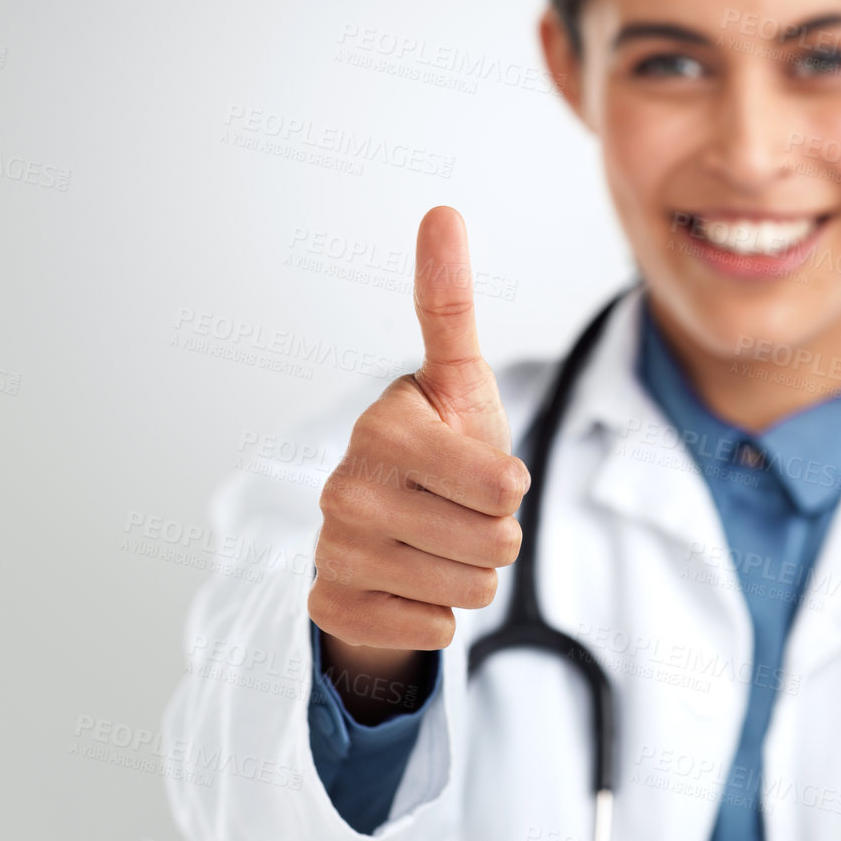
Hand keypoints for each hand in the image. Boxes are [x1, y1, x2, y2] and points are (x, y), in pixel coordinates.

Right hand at [308, 206, 527, 664]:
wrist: (386, 531)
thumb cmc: (437, 448)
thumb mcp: (455, 379)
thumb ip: (448, 303)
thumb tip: (441, 210)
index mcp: (385, 426)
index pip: (503, 486)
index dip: (508, 486)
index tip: (475, 465)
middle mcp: (346, 487)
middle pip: (495, 543)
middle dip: (497, 534)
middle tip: (459, 511)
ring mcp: (332, 550)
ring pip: (470, 589)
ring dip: (472, 573)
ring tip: (438, 542)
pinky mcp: (332, 606)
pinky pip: (434, 630)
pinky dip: (437, 614)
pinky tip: (409, 582)